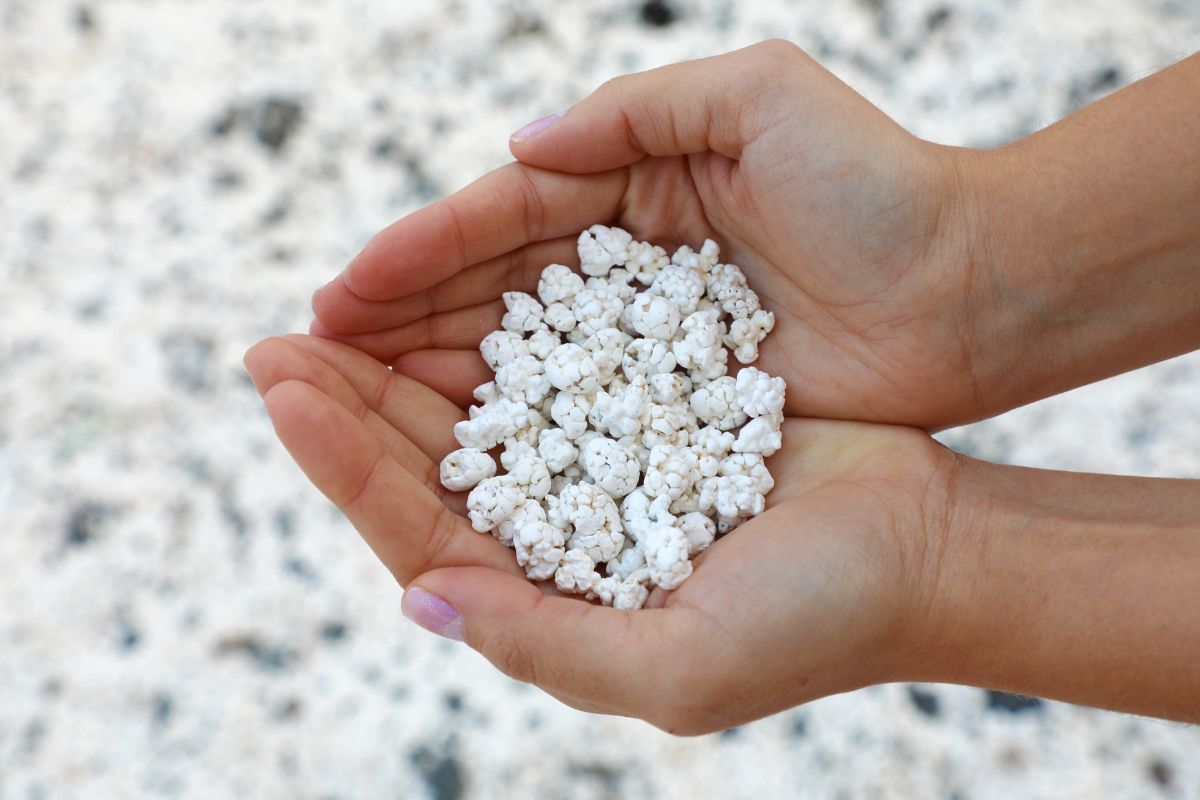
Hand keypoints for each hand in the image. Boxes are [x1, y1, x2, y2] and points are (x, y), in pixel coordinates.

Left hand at [242, 333, 959, 733]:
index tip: (285, 394)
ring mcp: (599, 476)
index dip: (346, 469)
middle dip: (351, 407)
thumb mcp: (675, 666)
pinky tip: (456, 293)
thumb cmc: (818, 620)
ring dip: (406, 365)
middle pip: (429, 469)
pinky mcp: (644, 415)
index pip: (421, 535)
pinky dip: (497, 334)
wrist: (926, 549)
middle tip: (276, 342)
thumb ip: (544, 643)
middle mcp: (562, 543)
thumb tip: (420, 601)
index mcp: (553, 607)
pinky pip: (551, 370)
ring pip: (477, 414)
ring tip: (341, 307)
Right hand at [310, 40, 986, 428]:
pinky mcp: (681, 403)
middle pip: (489, 293)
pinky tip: (446, 450)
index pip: (502, 219)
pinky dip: (514, 429)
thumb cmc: (877, 184)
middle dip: (398, 324)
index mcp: (633, 184)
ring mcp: (649, 340)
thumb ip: (633, 112)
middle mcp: (626, 263)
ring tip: (344, 403)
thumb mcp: (758, 97)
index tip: (337, 294)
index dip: (417, 256)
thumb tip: (515, 146)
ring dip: (430, 379)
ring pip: (519, 359)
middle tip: (305, 357)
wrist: (972, 288)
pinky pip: (579, 416)